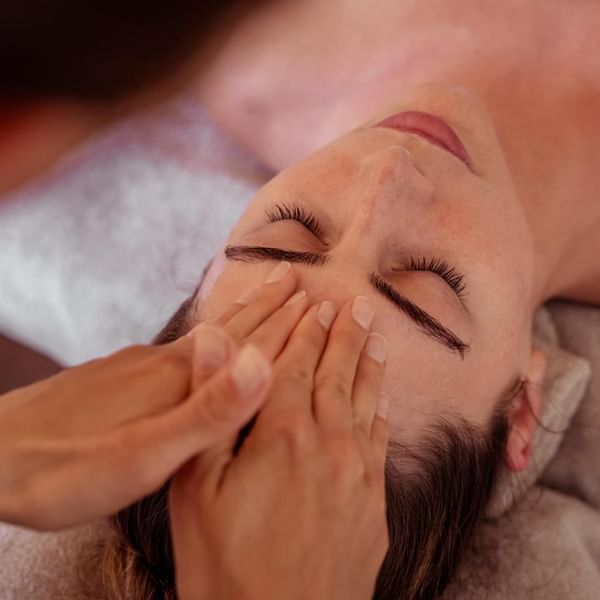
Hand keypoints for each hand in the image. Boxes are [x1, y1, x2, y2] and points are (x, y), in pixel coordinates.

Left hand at [0, 262, 305, 530]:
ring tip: (261, 297)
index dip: (286, 322)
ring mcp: (135, 367)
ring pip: (204, 335)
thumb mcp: (143, 454)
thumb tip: (263, 364)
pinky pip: (177, 349)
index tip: (319, 298)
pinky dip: (205, 337)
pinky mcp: (116, 379)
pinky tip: (199, 343)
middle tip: (295, 276)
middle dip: (266, 304)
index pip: (249, 341)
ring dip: (239, 317)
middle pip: (228, 326)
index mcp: (179, 378)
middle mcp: (162, 362)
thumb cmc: (64, 468)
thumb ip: (207, 412)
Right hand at [170, 296, 389, 599]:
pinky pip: (381, 443)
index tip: (318, 303)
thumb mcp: (196, 488)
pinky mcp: (374, 506)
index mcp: (282, 434)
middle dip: (345, 335)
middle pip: (337, 375)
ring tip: (378, 335)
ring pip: (366, 402)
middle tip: (358, 304)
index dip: (306, 331)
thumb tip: (217, 341)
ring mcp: (358, 475)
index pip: (295, 365)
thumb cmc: (224, 566)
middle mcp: (329, 444)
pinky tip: (384, 398)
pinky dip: (382, 412)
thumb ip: (213, 408)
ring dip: (370, 364)